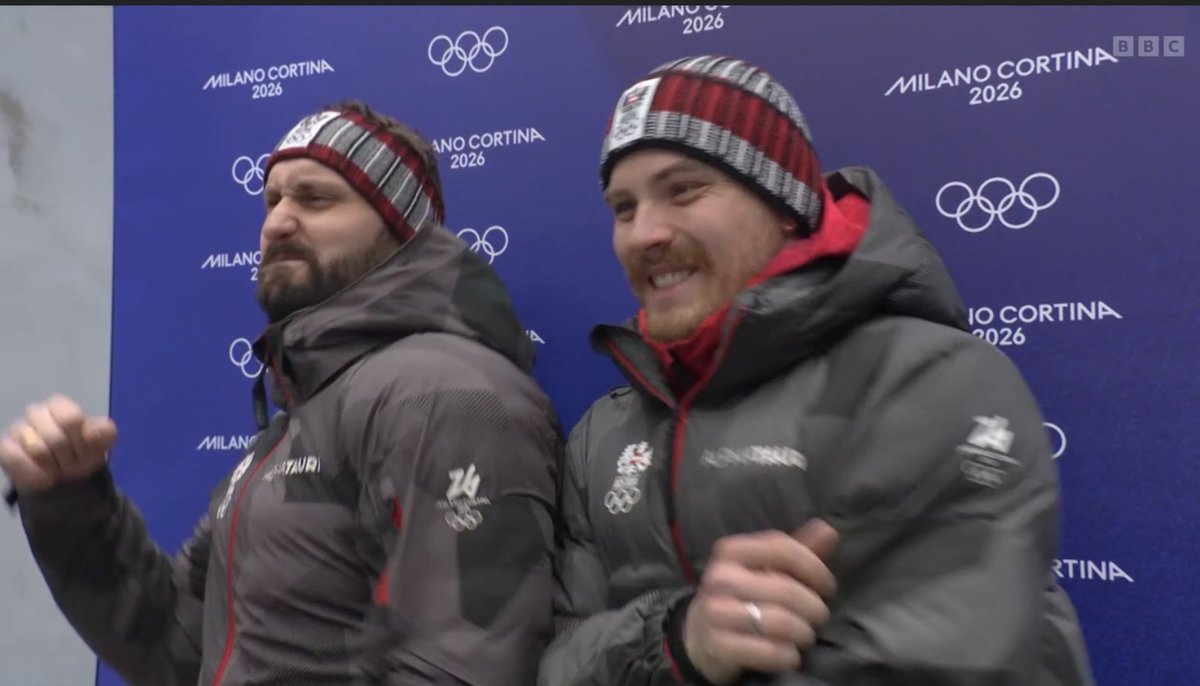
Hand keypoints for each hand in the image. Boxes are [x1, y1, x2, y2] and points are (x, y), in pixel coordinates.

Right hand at [0, 394, 116, 493]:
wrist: (65, 479)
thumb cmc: (82, 453)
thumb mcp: (101, 443)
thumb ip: (104, 432)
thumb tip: (101, 429)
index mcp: (59, 405)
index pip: (71, 418)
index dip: (80, 439)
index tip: (85, 448)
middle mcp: (36, 412)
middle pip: (54, 436)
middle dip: (68, 456)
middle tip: (72, 461)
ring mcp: (18, 429)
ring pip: (36, 449)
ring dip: (53, 466)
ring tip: (58, 468)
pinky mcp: (6, 448)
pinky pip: (16, 459)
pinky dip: (34, 473)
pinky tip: (44, 477)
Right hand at [683, 520, 838, 684]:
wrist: (698, 635)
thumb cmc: (741, 595)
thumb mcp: (764, 568)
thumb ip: (797, 550)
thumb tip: (828, 530)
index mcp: (731, 551)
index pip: (783, 549)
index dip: (815, 568)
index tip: (827, 586)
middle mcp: (720, 578)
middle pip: (787, 590)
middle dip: (814, 608)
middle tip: (818, 617)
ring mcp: (716, 612)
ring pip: (781, 622)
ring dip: (804, 633)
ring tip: (804, 636)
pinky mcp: (719, 645)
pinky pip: (770, 651)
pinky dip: (788, 656)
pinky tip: (789, 655)